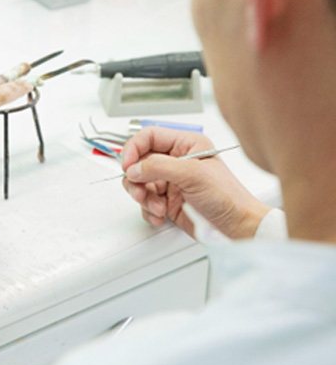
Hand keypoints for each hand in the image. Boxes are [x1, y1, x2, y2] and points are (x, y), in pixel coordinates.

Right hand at [122, 128, 269, 238]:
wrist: (237, 227)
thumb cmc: (227, 197)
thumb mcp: (192, 175)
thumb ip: (159, 167)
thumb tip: (134, 167)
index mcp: (185, 145)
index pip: (149, 137)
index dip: (134, 148)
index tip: (127, 164)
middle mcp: (176, 161)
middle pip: (139, 162)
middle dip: (136, 179)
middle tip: (140, 191)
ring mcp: (170, 181)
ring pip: (139, 183)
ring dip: (143, 197)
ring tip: (156, 207)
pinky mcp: (167, 200)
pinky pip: (145, 202)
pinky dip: (148, 210)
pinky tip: (160, 215)